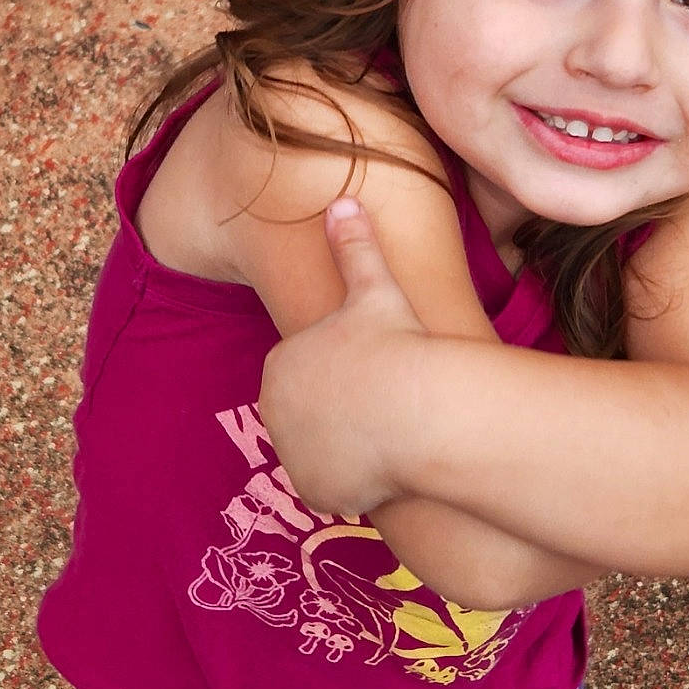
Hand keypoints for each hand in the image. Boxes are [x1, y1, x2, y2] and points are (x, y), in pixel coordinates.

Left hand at [257, 196, 428, 515]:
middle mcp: (273, 410)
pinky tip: (384, 467)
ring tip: (389, 436)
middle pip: (312, 416)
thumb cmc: (397, 344)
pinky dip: (354, 483)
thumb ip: (354, 246)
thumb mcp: (373, 288)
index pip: (308, 374)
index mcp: (280, 362)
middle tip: (385, 408)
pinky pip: (333, 488)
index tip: (375, 374)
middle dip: (342, 415)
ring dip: (348, 449)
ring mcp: (291, 452)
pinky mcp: (313, 489)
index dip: (345, 376)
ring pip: (323, 452)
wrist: (415, 409)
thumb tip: (344, 200)